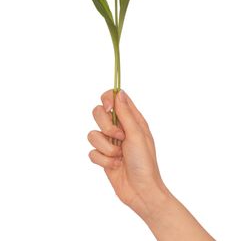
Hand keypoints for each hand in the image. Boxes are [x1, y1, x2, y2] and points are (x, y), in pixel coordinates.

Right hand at [87, 89, 167, 219]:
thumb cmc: (144, 162)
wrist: (141, 191)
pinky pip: (92, 152)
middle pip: (98, 113)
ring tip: (119, 156)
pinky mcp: (102, 156)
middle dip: (106, 126)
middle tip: (119, 137)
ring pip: (92, 134)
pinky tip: (116, 165)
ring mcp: (109, 142)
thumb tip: (118, 92)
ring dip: (106, 148)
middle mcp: (119, 128)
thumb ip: (125, 113)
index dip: (107, 99)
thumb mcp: (137, 134)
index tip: (109, 109)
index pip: (114, 97)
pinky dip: (104, 160)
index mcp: (131, 119)